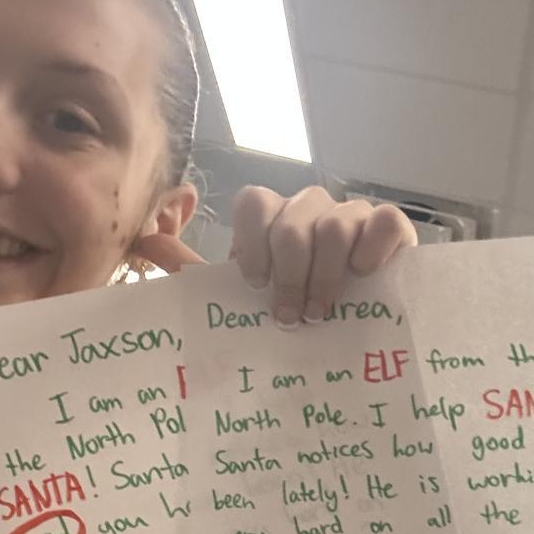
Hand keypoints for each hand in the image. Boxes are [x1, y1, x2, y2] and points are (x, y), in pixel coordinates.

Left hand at [134, 186, 416, 329]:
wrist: (350, 331)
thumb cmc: (289, 309)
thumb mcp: (236, 294)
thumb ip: (191, 267)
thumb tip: (143, 239)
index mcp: (272, 219)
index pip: (253, 202)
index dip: (252, 241)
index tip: (255, 285)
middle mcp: (310, 209)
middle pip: (294, 220)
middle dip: (289, 274)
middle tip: (289, 317)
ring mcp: (352, 215)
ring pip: (335, 224)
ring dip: (325, 276)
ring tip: (321, 314)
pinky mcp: (390, 229)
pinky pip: (383, 221)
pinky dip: (372, 247)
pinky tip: (364, 275)